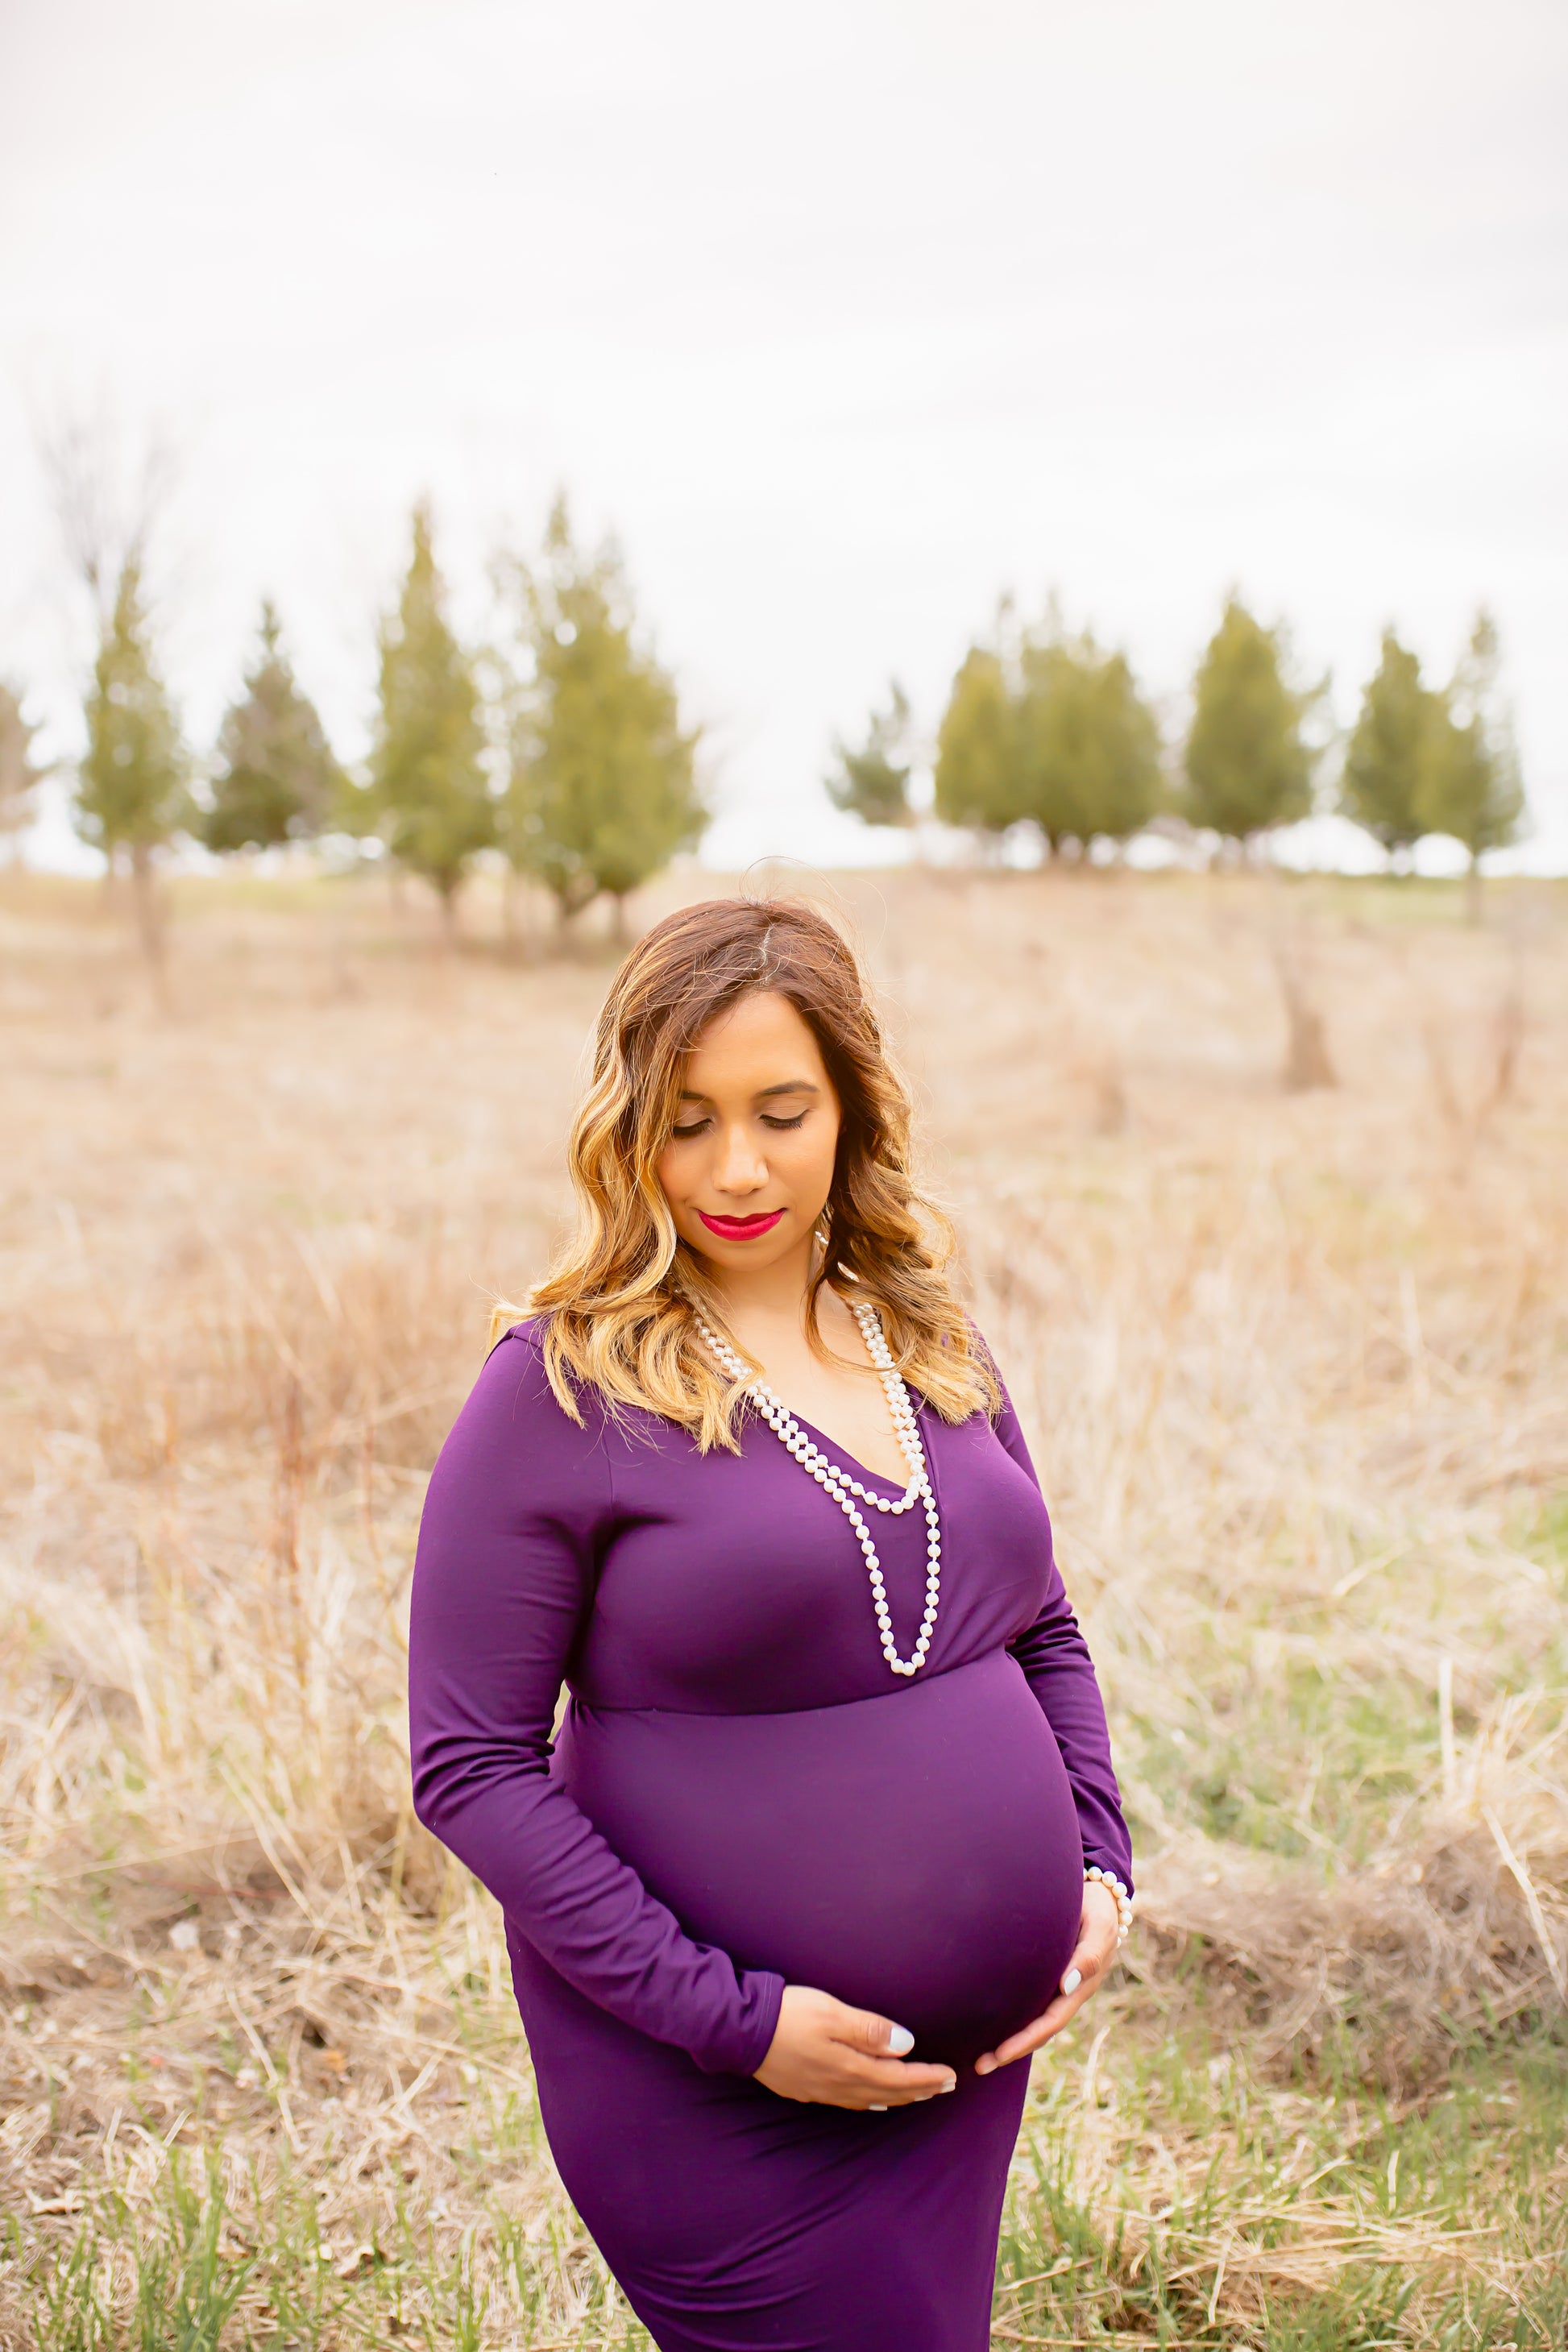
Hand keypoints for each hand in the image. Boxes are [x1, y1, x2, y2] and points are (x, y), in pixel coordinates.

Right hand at [754, 1986, 957, 2109]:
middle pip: (890, 2093)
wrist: (742, 2031)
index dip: (927, 2077)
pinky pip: (850, 2103)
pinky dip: (872, 2102)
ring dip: (899, 2098)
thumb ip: (870, 2030)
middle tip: (946, 2088)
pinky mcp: (807, 2089)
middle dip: (921, 2090)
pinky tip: (874, 2102)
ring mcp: (823, 2091)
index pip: (900, 2077)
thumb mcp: (833, 2012)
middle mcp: (841, 2086)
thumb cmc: (789, 2014)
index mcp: (851, 2067)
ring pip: (871, 2101)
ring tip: (919, 2095)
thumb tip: (906, 2044)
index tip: (951, 2076)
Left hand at [973, 1879, 1120, 2075]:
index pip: (1050, 2023)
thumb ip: (1088, 1955)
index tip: (1000, 2055)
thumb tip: (1067, 1986)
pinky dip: (1012, 2018)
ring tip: (979, 2057)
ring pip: (1034, 2021)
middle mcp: (1068, 1992)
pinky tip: (989, 2023)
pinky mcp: (1048, 1976)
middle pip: (1039, 2031)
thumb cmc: (1098, 1909)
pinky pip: (1030, 2003)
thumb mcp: (1098, 1927)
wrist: (1102, 1895)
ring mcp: (1059, 1986)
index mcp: (1080, 1987)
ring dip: (1010, 2041)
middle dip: (1011, 2051)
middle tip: (979, 2066)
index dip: (1026, 2041)